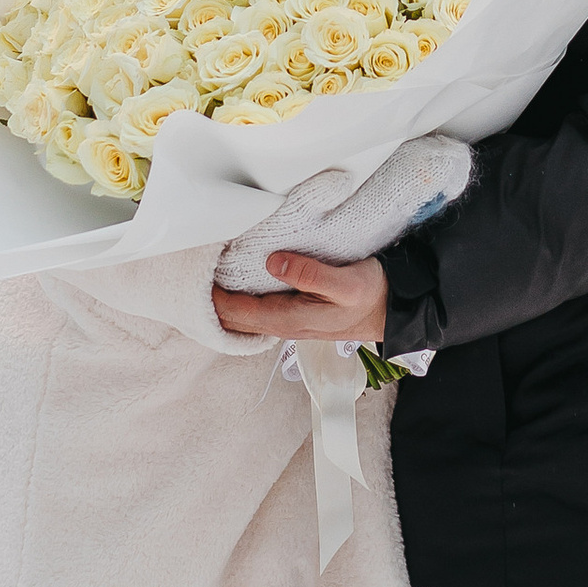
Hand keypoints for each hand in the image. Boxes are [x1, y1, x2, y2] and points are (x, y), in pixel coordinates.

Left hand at [212, 251, 389, 348]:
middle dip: (211, 302)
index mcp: (290, 319)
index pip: (236, 312)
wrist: (396, 310)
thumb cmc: (373, 296)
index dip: (212, 297)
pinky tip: (238, 283)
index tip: (195, 274)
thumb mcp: (345, 283)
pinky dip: (242, 300)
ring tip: (207, 277)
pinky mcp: (298, 312)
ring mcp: (290, 321)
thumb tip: (272, 262)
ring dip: (225, 302)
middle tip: (192, 274)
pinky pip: (259, 310)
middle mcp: (285, 324)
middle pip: (234, 319)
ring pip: (245, 317)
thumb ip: (309, 274)